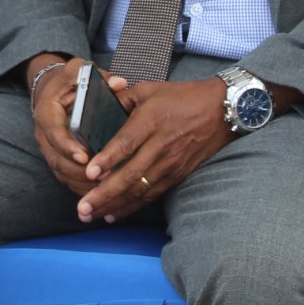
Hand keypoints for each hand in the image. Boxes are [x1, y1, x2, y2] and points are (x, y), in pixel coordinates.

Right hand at [26, 55, 104, 197]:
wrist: (50, 88)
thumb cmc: (67, 80)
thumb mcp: (79, 71)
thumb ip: (100, 77)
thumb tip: (121, 84)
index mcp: (47, 110)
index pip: (54, 132)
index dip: (68, 147)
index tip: (85, 157)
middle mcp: (43, 132)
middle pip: (56, 158)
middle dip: (78, 172)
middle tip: (101, 178)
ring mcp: (48, 147)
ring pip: (60, 171)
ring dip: (80, 182)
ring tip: (103, 188)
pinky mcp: (55, 156)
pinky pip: (65, 176)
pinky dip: (80, 185)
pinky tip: (99, 192)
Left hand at [77, 78, 231, 223]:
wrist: (220, 110)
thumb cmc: (182, 97)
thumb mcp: (150, 89)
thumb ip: (122, 98)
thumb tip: (96, 107)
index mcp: (151, 120)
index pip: (127, 143)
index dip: (108, 159)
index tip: (89, 173)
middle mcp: (160, 145)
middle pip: (130, 174)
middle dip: (104, 194)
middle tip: (82, 207)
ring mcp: (169, 163)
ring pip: (139, 190)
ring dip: (114, 205)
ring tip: (91, 215)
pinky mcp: (176, 175)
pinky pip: (151, 195)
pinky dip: (131, 207)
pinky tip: (113, 214)